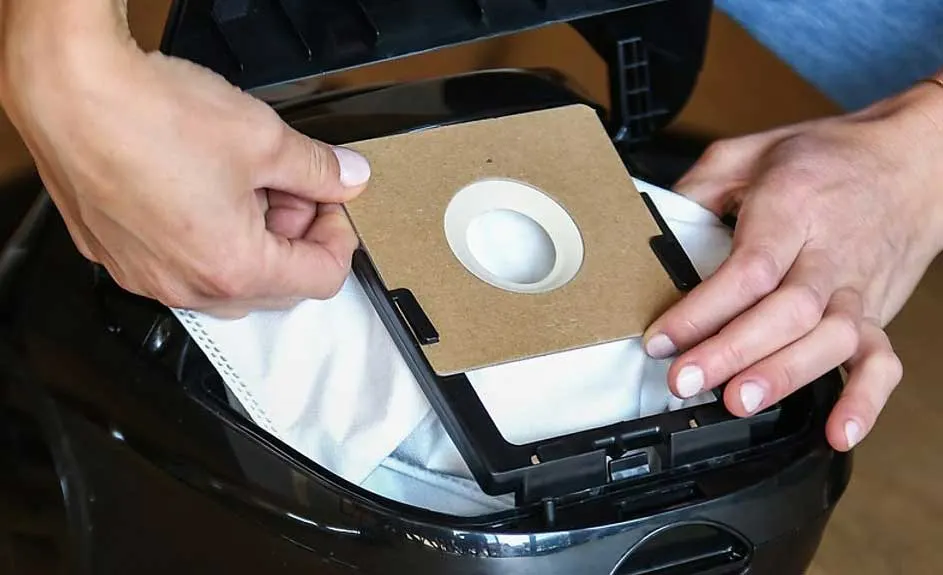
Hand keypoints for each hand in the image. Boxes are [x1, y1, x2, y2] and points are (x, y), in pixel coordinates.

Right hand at [0, 1, 368, 316]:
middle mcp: (186, 287)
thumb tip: (349, 178)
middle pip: (274, 285)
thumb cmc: (153, 116)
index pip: (321, 280)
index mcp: (233, 269)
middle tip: (292, 187)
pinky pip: (180, 264)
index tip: (332, 202)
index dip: (338, 237)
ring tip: (246, 182)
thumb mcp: (264, 138)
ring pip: (226, 278)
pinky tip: (202, 187)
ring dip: (252, 239)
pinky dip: (206, 236)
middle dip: (295, 237)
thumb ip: (318, 168)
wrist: (69, 92)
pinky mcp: (117, 255)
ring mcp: (146, 276)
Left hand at [644, 81, 942, 450]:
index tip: (661, 338)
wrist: (913, 162)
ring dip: (785, 375)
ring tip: (739, 402)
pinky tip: (837, 432)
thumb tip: (653, 228)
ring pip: (830, 339)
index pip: (748, 268)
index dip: (701, 309)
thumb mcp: (750, 152)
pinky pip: (881, 361)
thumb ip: (699, 187)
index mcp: (792, 208)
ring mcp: (857, 288)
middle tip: (687, 382)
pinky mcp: (878, 313)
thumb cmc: (827, 157)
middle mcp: (829, 253)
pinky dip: (864, 399)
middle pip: (786, 311)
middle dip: (733, 351)